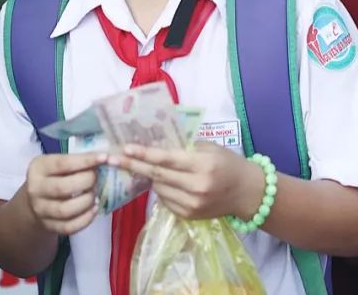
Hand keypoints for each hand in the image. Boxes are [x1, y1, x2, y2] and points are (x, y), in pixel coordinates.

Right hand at [25, 152, 105, 235]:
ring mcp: (40, 209)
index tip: (104, 157)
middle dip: (87, 182)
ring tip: (94, 195)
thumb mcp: (59, 164)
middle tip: (96, 179)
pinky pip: (69, 226)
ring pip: (66, 210)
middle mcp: (35, 189)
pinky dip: (86, 219)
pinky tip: (93, 210)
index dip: (86, 160)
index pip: (63, 163)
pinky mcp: (48, 226)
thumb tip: (108, 158)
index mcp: (39, 168)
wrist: (35, 201)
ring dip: (87, 202)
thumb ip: (78, 161)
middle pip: (63, 187)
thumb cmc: (54, 177)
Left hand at [113, 141, 264, 220]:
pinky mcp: (189, 215)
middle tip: (111, 158)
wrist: (246, 193)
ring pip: (158, 188)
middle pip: (157, 175)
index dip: (144, 154)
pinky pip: (165, 200)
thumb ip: (184, 146)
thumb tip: (154, 142)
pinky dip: (161, 189)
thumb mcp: (209, 147)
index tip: (125, 148)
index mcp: (202, 166)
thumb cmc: (227, 163)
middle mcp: (196, 187)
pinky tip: (166, 181)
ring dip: (148, 176)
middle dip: (132, 166)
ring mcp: (191, 204)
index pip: (167, 160)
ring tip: (145, 165)